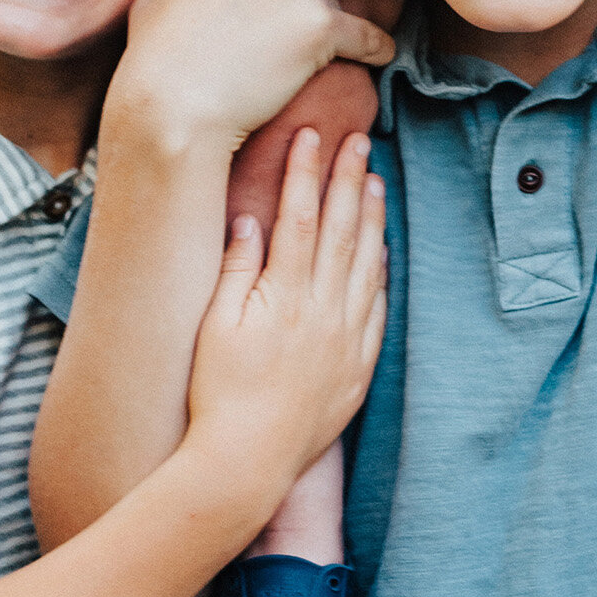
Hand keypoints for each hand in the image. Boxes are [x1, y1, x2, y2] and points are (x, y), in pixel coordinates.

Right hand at [186, 125, 386, 490]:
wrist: (247, 460)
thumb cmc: (217, 392)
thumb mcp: (214, 325)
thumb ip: (237, 268)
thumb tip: (252, 219)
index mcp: (285, 295)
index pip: (300, 216)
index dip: (306, 172)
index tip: (311, 135)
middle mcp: (323, 311)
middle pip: (341, 230)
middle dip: (347, 180)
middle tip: (357, 141)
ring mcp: (345, 339)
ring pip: (365, 263)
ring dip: (371, 218)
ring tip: (374, 180)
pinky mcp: (357, 368)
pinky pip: (376, 308)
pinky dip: (379, 272)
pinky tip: (381, 249)